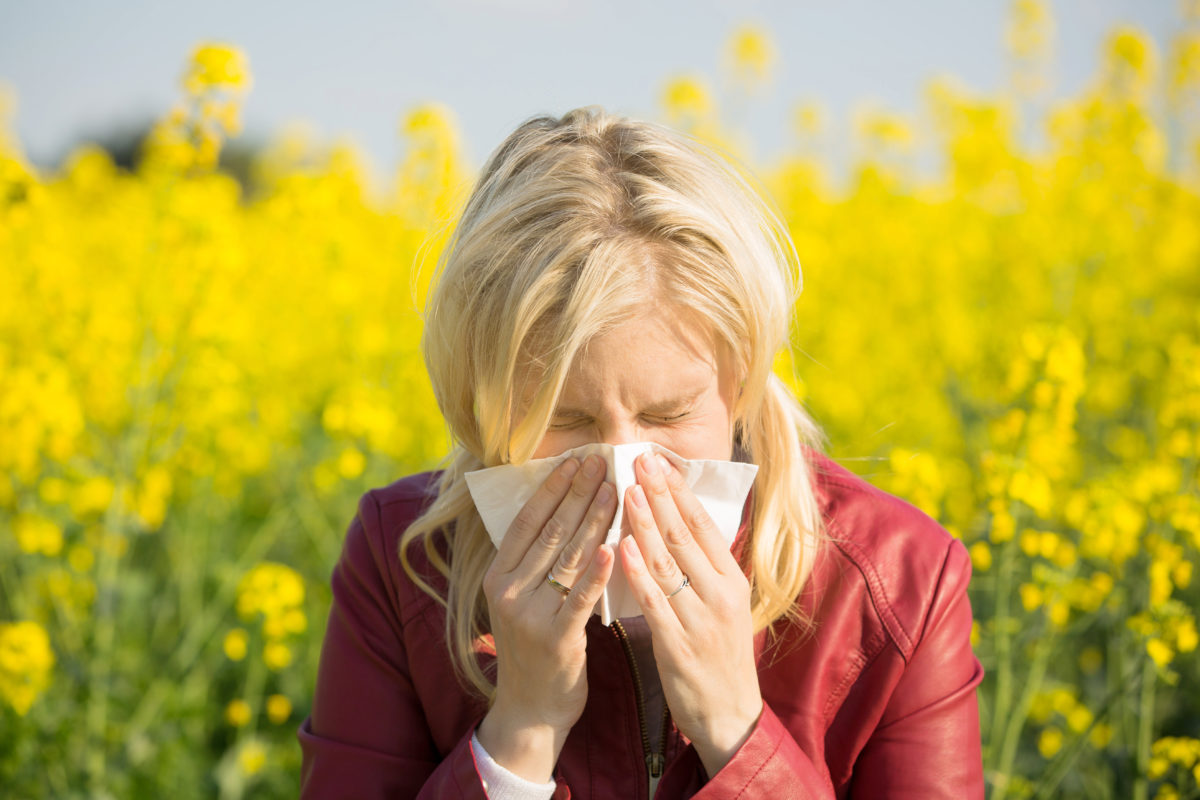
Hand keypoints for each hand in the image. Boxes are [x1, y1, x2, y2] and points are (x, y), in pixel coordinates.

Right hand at [476, 455, 616, 781]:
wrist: (531, 709)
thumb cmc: (535, 648)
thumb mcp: (521, 600)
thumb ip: (536, 562)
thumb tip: (565, 510)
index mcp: (497, 576)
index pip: (527, 521)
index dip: (552, 488)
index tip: (576, 460)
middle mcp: (507, 591)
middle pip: (549, 532)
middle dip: (578, 494)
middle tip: (602, 462)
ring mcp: (528, 615)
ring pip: (568, 558)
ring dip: (594, 520)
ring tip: (616, 489)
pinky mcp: (555, 638)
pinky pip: (581, 597)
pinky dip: (598, 570)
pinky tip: (614, 545)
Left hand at [620, 452, 762, 777]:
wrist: (729, 714)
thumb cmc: (720, 654)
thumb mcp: (724, 605)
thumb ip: (705, 567)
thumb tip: (682, 523)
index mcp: (732, 580)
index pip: (704, 525)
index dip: (680, 491)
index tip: (660, 461)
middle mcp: (719, 594)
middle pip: (685, 535)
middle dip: (660, 495)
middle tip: (639, 460)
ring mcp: (700, 618)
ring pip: (668, 562)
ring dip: (645, 523)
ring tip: (627, 489)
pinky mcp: (678, 644)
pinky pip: (654, 601)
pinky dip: (637, 572)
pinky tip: (621, 547)